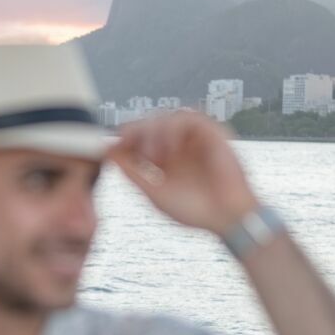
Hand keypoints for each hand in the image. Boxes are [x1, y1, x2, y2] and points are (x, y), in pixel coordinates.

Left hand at [108, 112, 258, 235]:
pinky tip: (171, 149)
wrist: (226, 218)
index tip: (110, 146)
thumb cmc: (194, 211)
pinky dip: (175, 128)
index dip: (124, 138)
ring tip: (155, 156)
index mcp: (164, 159)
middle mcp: (178, 146)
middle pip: (150, 123)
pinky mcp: (212, 133)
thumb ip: (132, 172)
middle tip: (127, 144)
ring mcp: (195, 138)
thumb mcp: (154, 192)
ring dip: (155, 132)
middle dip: (135, 131)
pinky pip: (189, 117)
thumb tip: (108, 152)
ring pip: (167, 117)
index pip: (139, 138)